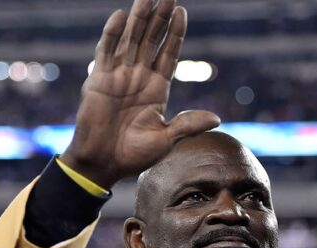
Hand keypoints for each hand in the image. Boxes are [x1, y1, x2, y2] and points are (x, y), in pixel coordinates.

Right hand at [60, 0, 220, 188]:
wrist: (103, 163)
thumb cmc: (134, 155)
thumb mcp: (166, 139)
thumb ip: (187, 124)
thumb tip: (217, 118)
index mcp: (157, 89)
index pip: (169, 54)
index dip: (175, 33)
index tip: (182, 11)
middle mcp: (139, 77)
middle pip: (151, 40)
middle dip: (159, 17)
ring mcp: (118, 76)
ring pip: (131, 40)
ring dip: (138, 18)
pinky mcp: (99, 80)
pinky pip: (106, 52)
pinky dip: (112, 34)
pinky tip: (120, 16)